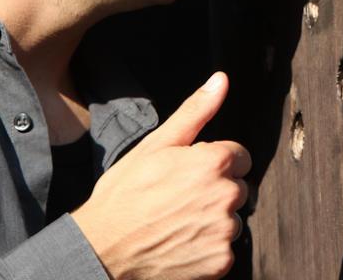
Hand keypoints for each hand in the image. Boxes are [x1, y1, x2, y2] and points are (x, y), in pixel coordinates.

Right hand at [71, 72, 250, 279]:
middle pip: (237, 188)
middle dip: (215, 190)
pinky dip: (208, 248)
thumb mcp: (157, 144)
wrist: (103, 248)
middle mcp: (227, 196)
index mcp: (215, 162)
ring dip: (213, 221)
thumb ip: (196, 111)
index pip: (239, 157)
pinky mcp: (220, 261)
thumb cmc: (126, 193)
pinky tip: (181, 243)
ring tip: (178, 222)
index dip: (215, 163)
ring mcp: (225, 231)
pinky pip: (225, 249)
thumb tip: (221, 80)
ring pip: (232, 219)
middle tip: (179, 198)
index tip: (190, 173)